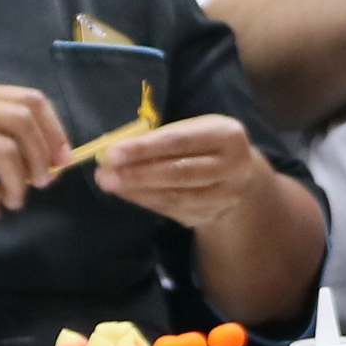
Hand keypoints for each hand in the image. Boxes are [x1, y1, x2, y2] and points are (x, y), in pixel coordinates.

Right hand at [0, 81, 69, 224]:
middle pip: (22, 121)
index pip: (30, 99)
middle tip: (40, 183)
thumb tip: (51, 158)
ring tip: (12, 200)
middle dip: (40, 157)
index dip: (54, 131)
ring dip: (18, 184)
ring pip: (5, 152)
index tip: (62, 160)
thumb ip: (1, 135)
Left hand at [92, 116, 275, 229]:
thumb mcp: (196, 130)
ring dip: (137, 190)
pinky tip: (127, 194)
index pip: (180, 141)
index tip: (112, 152)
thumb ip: (163, 138)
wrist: (241, 177)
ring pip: (175, 196)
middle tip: (104, 173)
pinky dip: (147, 201)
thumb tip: (115, 150)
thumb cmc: (206, 145)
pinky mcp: (212, 215)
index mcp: (227, 135)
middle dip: (137, 173)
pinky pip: (173, 210)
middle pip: (178, 172)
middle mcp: (233, 167)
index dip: (144, 148)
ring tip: (109, 183)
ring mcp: (225, 196)